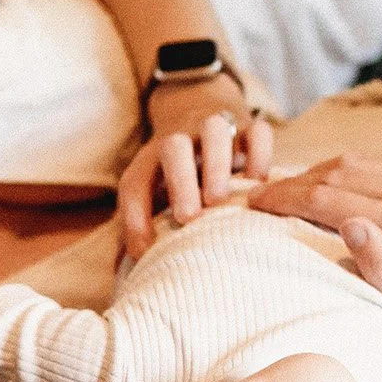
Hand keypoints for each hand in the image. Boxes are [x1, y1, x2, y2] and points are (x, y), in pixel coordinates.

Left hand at [118, 75, 274, 256]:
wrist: (199, 110)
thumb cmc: (175, 171)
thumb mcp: (153, 190)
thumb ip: (138, 225)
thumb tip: (121, 272)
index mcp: (152, 158)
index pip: (134, 182)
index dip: (133, 217)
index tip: (143, 251)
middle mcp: (181, 139)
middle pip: (173, 147)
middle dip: (180, 181)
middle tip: (188, 217)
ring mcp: (216, 130)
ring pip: (214, 130)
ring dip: (216, 163)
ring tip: (221, 199)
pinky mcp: (249, 128)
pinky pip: (258, 131)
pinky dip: (260, 154)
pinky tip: (258, 184)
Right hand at [249, 156, 381, 375]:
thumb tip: (349, 224)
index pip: (325, 198)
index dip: (283, 199)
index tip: (250, 205)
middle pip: (335, 172)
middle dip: (291, 182)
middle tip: (256, 196)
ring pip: (354, 163)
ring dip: (314, 172)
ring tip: (284, 190)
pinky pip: (376, 166)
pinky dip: (341, 172)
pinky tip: (328, 187)